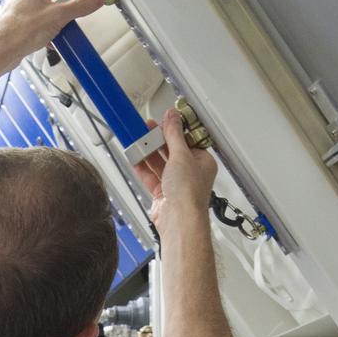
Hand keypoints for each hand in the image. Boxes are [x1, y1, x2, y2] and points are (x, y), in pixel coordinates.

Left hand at [0, 0, 105, 79]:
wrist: (0, 50)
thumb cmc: (20, 30)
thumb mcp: (58, 16)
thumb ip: (80, 6)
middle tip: (75, 7)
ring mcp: (23, 6)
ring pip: (46, 4)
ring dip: (58, 14)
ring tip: (65, 24)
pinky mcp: (21, 21)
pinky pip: (39, 19)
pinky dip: (49, 26)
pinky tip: (53, 39)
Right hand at [133, 109, 216, 234]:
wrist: (178, 219)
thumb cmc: (189, 193)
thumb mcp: (181, 155)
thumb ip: (174, 134)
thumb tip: (172, 117)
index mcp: (202, 162)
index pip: (188, 140)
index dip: (175, 130)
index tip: (163, 121)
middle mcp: (190, 173)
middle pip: (172, 151)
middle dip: (158, 141)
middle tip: (146, 129)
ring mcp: (176, 184)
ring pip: (160, 164)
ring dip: (149, 152)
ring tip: (138, 141)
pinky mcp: (162, 194)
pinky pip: (151, 176)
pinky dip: (142, 167)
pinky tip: (135, 157)